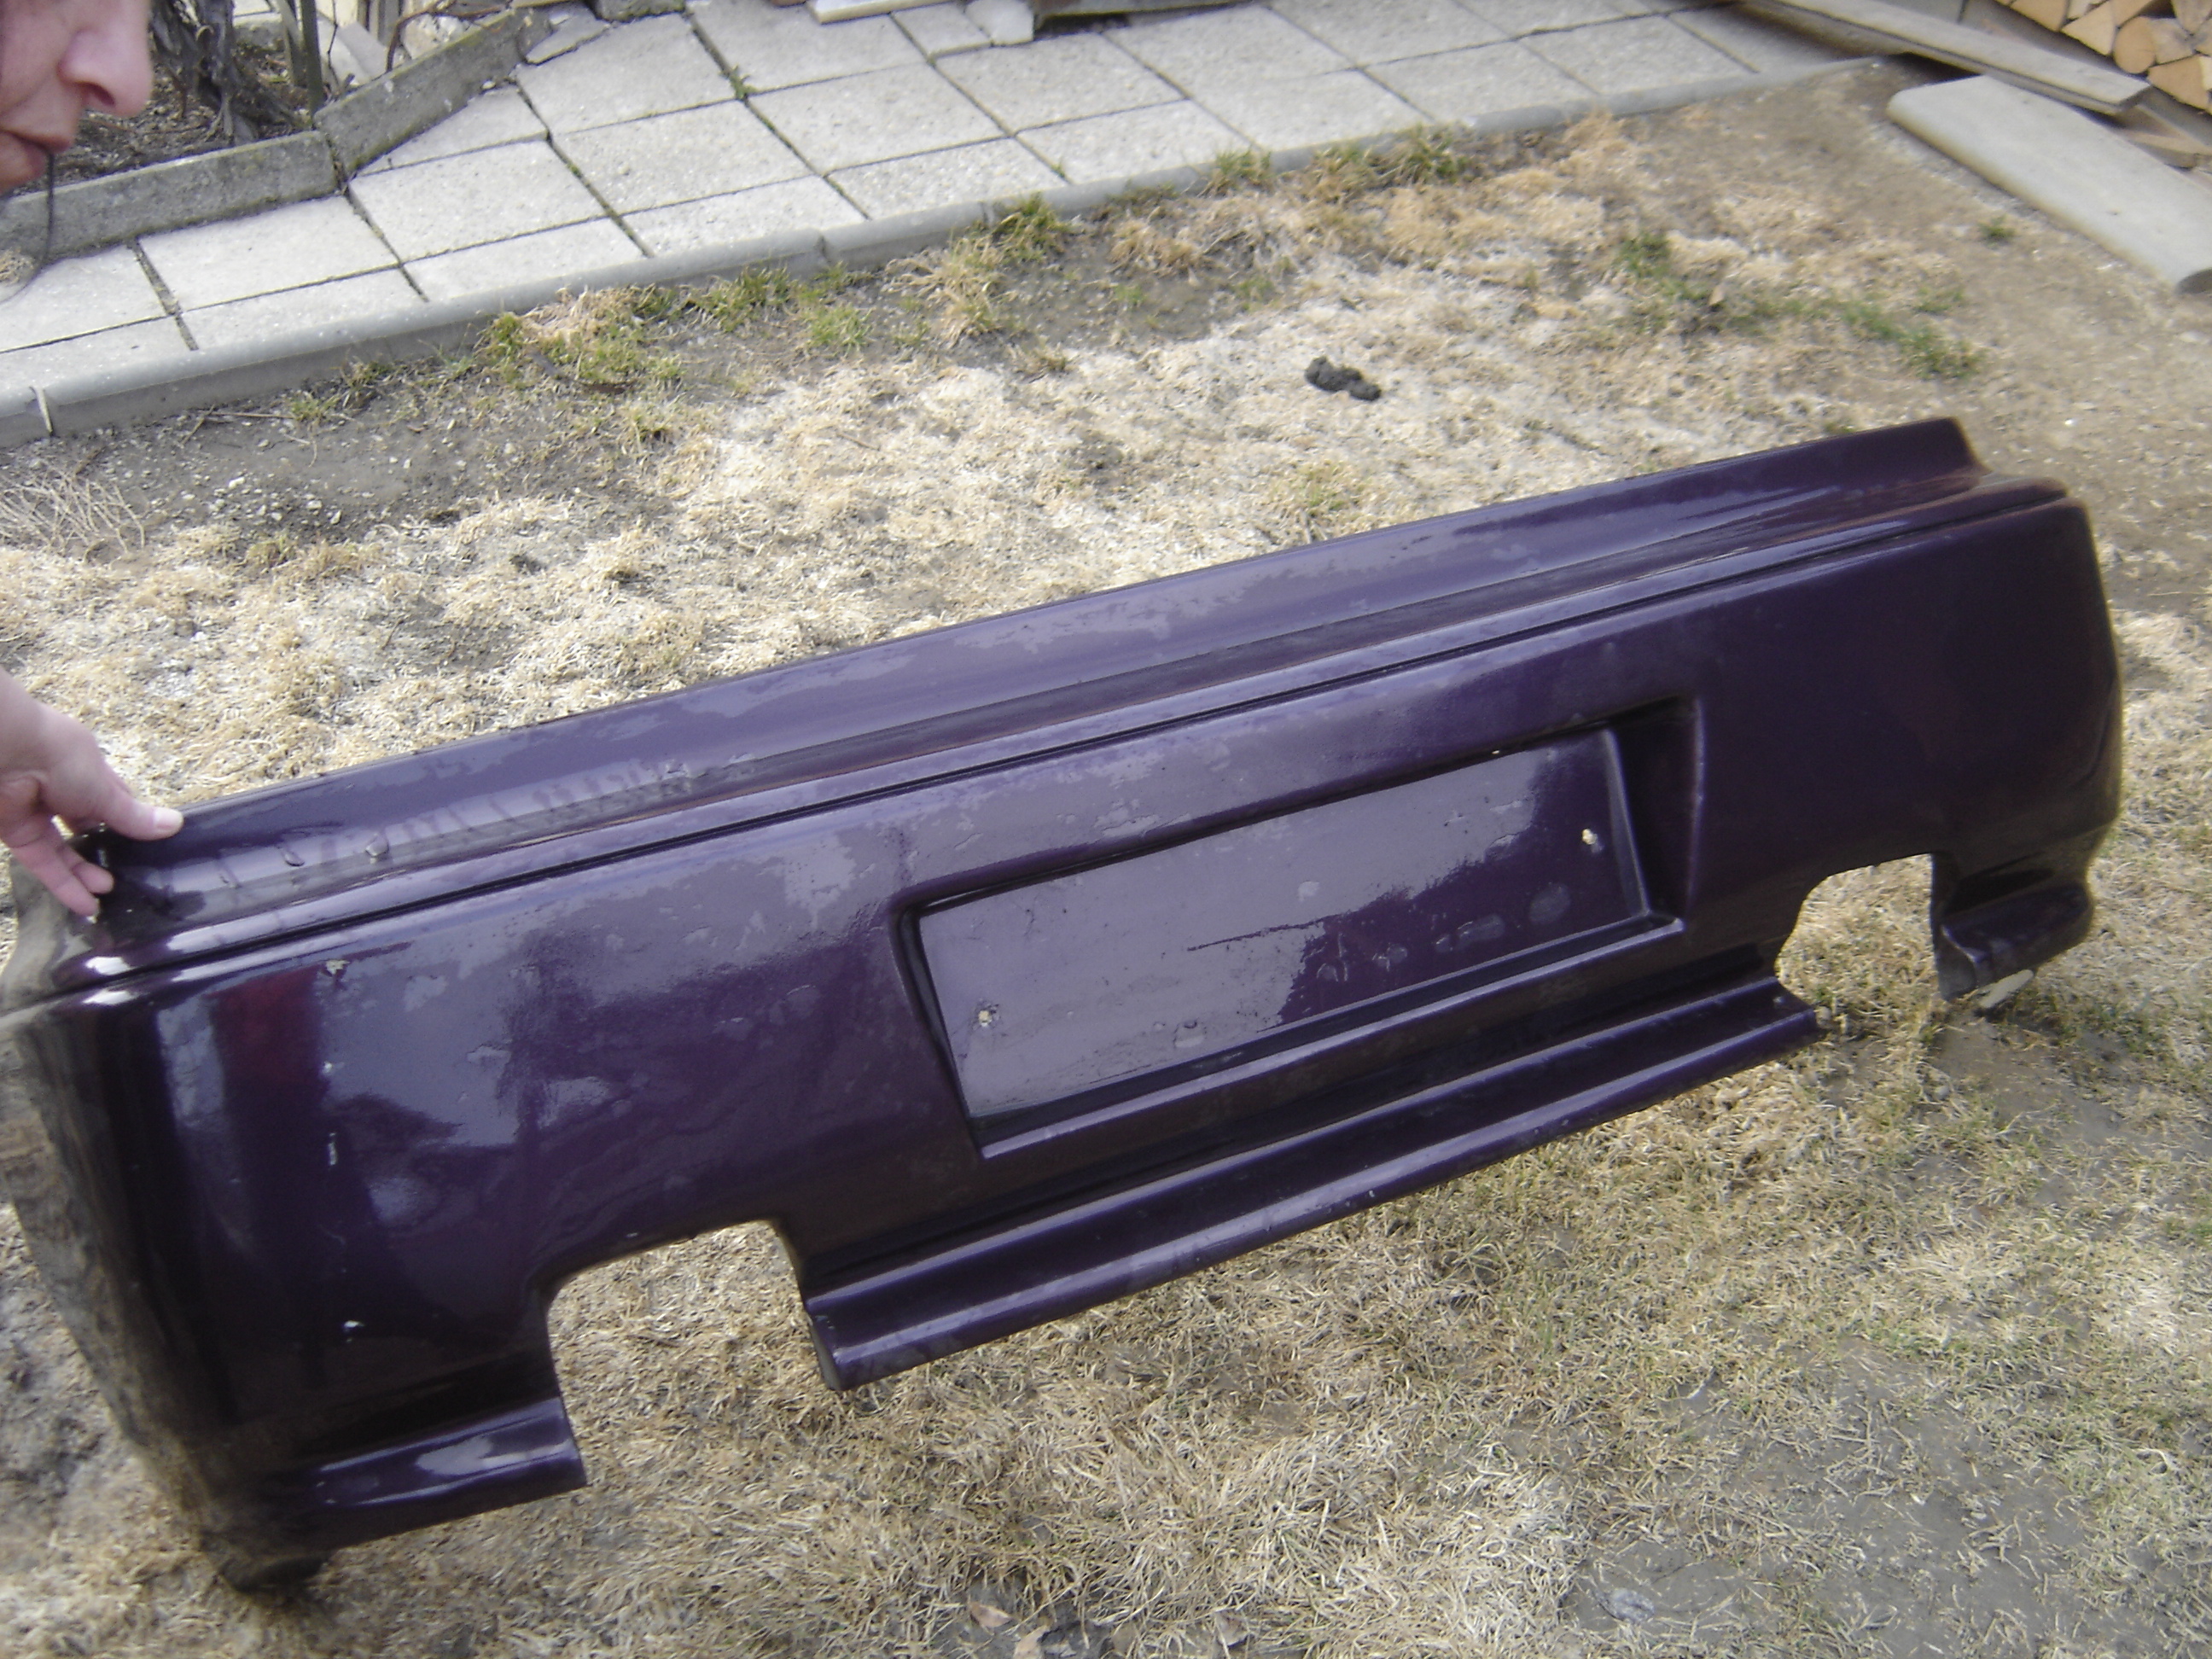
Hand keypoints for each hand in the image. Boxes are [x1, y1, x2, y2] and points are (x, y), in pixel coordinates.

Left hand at [0, 673, 180, 917]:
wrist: (3, 752)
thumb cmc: (60, 758)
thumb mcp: (104, 789)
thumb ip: (132, 815)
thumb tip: (175, 826)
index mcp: (86, 770)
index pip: (111, 799)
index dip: (129, 820)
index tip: (148, 843)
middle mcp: (61, 791)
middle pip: (87, 828)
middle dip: (106, 851)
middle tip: (127, 875)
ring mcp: (37, 814)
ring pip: (64, 850)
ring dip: (85, 872)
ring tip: (108, 893)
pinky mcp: (16, 835)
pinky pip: (43, 863)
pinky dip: (63, 884)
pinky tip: (85, 906)